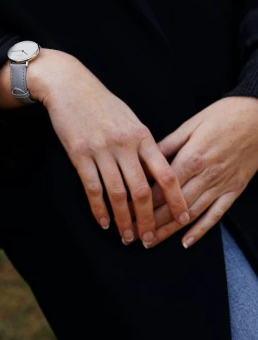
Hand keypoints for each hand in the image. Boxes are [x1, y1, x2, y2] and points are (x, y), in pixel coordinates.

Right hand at [21, 49, 189, 245]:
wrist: (69, 86)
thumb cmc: (100, 102)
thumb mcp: (129, 118)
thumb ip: (142, 143)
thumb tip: (154, 170)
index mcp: (142, 136)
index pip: (166, 173)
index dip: (176, 198)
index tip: (182, 217)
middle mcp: (124, 145)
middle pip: (142, 190)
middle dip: (148, 219)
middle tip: (149, 239)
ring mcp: (101, 150)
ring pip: (118, 193)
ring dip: (124, 219)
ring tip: (127, 236)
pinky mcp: (79, 154)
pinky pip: (92, 187)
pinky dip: (99, 208)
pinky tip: (104, 222)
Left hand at [147, 97, 257, 247]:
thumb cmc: (223, 116)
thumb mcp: (190, 125)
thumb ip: (166, 145)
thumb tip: (143, 158)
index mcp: (191, 158)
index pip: (161, 188)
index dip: (140, 203)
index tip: (125, 213)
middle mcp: (206, 175)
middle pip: (173, 206)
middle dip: (150, 223)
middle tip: (132, 235)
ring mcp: (221, 185)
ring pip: (191, 214)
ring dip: (170, 231)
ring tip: (151, 242)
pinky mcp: (234, 190)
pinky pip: (217, 214)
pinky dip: (202, 230)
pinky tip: (187, 241)